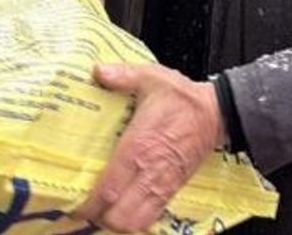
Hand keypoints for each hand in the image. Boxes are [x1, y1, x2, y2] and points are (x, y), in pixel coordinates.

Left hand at [74, 64, 225, 232]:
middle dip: (99, 218)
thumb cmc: (184, 99)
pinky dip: (137, 221)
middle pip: (118, 216)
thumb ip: (123, 75)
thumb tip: (99, 71)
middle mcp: (148, 171)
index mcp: (138, 147)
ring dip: (118, 223)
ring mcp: (162, 184)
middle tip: (85, 209)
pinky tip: (126, 211)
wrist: (217, 113)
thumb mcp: (152, 78)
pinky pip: (152, 217)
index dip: (88, 205)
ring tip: (104, 213)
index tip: (74, 204)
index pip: (108, 189)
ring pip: (135, 222)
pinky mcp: (173, 188)